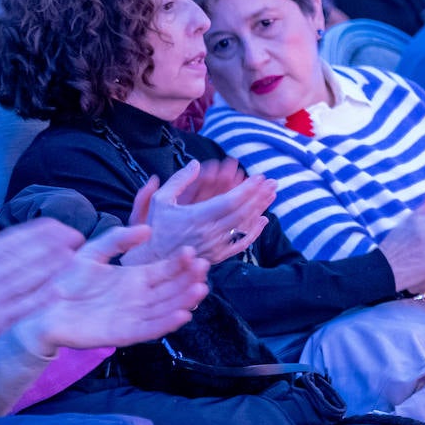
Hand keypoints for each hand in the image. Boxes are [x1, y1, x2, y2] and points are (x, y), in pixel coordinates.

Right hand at [0, 211, 82, 365]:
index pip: (11, 239)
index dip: (39, 231)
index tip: (60, 225)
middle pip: (24, 257)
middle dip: (54, 245)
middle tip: (77, 237)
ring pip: (28, 280)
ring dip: (55, 267)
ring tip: (77, 256)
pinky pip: (26, 308)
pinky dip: (45, 298)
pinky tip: (63, 288)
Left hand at [18, 225, 206, 353]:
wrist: (44, 307)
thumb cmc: (67, 279)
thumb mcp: (93, 251)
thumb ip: (117, 238)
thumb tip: (147, 228)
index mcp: (134, 278)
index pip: (164, 270)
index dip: (180, 263)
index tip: (193, 252)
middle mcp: (138, 298)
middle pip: (171, 289)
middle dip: (188, 280)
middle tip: (204, 268)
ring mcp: (133, 316)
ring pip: (166, 309)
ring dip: (184, 300)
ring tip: (200, 289)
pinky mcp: (124, 334)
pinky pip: (150, 329)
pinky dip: (167, 323)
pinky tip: (182, 314)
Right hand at [122, 159, 274, 264]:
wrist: (151, 261)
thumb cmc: (154, 228)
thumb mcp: (160, 200)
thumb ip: (179, 180)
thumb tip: (196, 163)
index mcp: (196, 217)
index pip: (230, 202)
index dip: (248, 189)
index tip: (259, 176)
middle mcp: (209, 233)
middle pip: (243, 213)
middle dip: (259, 196)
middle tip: (272, 182)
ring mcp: (215, 246)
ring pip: (244, 227)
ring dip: (260, 209)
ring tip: (271, 195)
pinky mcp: (217, 256)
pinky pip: (240, 244)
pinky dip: (254, 232)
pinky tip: (263, 220)